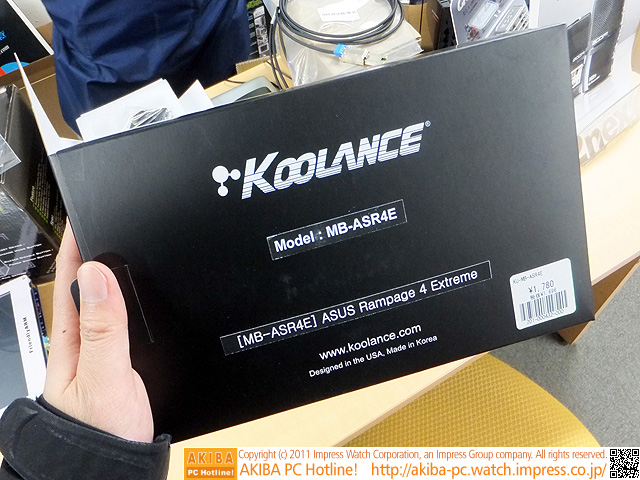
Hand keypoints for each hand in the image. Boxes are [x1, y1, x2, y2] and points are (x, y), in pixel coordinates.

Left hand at [43, 224, 153, 442]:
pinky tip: (134, 299)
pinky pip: (121, 323)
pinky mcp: (120, 364)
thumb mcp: (103, 377)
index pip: (70, 281)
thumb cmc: (97, 432)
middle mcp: (84, 343)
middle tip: (101, 221)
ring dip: (108, 274)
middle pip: (86, 287)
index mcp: (73, 340)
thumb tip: (99, 275)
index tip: (81, 215)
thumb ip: (104, 329)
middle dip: (91, 252)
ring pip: (104, 304)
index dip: (74, 247)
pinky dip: (127, 303)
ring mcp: (101, 353)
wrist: (112, 467)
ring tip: (116, 247)